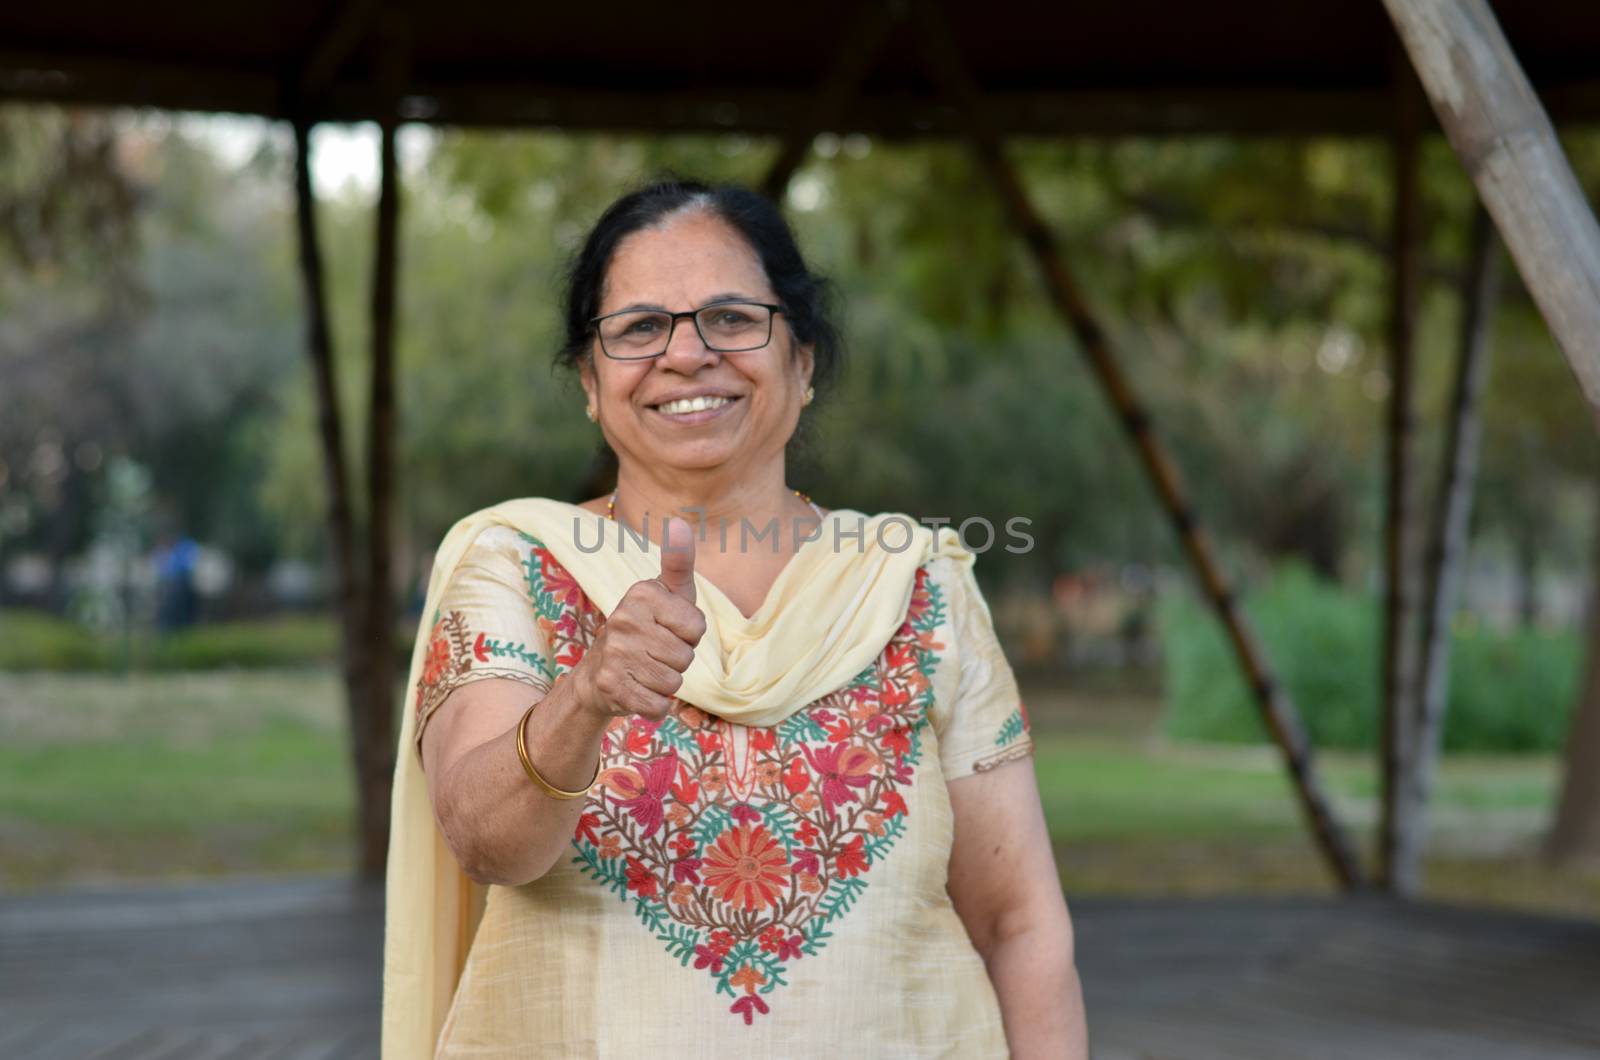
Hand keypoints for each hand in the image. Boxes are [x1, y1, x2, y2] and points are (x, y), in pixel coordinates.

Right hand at [571, 517, 705, 720]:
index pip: (697, 628)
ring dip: (666, 684)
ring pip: (674, 683)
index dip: (689, 636)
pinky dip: (654, 705)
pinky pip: (658, 706)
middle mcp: (623, 619)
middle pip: (686, 657)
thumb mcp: (666, 593)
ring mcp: (614, 654)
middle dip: (676, 661)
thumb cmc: (646, 628)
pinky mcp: (610, 686)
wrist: (597, 673)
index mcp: (641, 593)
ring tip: (644, 670)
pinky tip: (637, 690)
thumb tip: (678, 521)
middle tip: (653, 653)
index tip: (667, 630)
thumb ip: (677, 561)